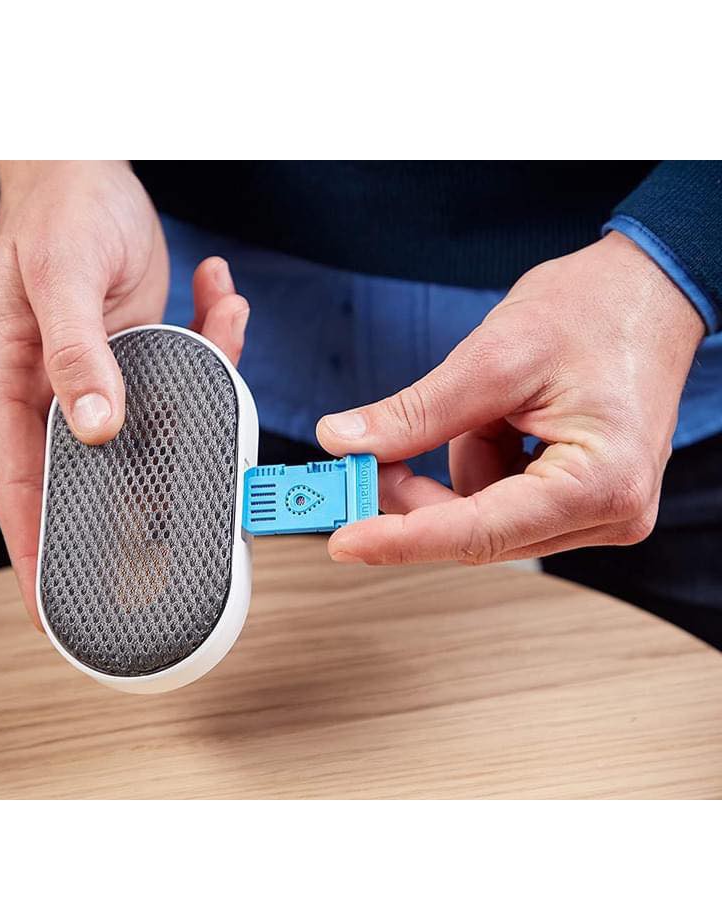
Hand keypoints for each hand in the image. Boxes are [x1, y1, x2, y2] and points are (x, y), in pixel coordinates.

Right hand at [0, 161, 248, 621]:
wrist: (85, 159)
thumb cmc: (55, 210)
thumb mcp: (60, 277)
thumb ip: (77, 353)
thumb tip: (95, 427)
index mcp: (14, 382)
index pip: (18, 485)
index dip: (32, 552)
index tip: (51, 609)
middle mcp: (58, 389)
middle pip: (95, 471)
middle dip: (143, 496)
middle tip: (188, 527)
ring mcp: (105, 373)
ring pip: (157, 420)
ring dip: (201, 400)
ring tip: (223, 341)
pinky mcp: (143, 350)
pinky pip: (186, 368)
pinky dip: (214, 344)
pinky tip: (223, 301)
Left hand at [316, 231, 703, 564]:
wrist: (646, 290)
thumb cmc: (593, 310)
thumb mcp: (492, 356)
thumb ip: (415, 413)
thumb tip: (345, 441)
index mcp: (599, 483)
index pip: (479, 532)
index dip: (401, 539)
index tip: (344, 540)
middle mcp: (606, 513)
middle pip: (476, 532)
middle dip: (416, 495)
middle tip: (367, 454)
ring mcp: (595, 512)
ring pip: (480, 518)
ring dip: (455, 466)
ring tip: (486, 407)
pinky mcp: (578, 501)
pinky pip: (498, 501)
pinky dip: (477, 462)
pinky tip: (501, 420)